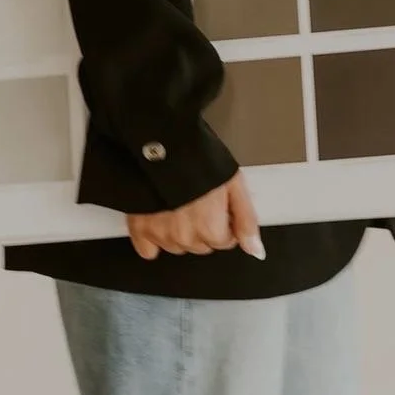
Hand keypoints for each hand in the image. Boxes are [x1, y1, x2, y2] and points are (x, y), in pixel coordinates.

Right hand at [127, 170, 264, 260]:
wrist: (160, 144)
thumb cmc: (199, 160)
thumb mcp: (233, 185)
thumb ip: (246, 221)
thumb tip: (255, 251)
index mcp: (209, 229)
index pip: (224, 241)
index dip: (224, 222)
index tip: (217, 205)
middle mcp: (184, 237)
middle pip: (201, 245)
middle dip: (203, 228)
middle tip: (198, 201)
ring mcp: (159, 235)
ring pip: (178, 247)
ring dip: (181, 232)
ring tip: (179, 205)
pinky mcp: (139, 229)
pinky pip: (148, 250)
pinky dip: (154, 239)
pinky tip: (159, 220)